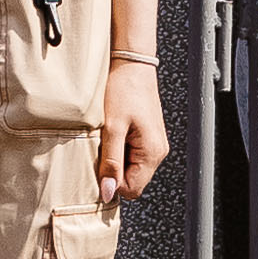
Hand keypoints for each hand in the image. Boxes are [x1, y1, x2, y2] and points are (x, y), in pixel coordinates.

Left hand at [96, 59, 169, 204]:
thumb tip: (108, 192)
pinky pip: (132, 156)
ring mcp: (154, 144)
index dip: (112, 182)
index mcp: (153, 153)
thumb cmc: (124, 91)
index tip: (99, 162)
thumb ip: (111, 162)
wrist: (132, 65)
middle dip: (113, 170)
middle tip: (102, 146)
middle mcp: (158, 152)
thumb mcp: (112, 128)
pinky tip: (114, 132)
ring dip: (115, 158)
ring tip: (108, 136)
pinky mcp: (148, 137)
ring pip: (131, 168)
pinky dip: (119, 149)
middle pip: (132, 181)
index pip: (132, 190)